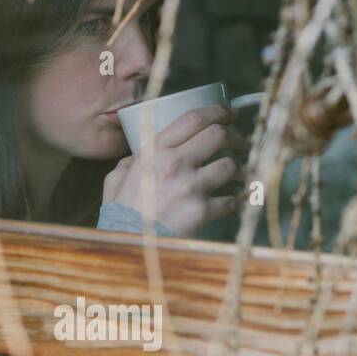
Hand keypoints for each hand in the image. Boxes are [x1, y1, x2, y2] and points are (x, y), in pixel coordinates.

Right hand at [102, 103, 245, 237]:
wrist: (129, 244)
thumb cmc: (121, 214)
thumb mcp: (116, 179)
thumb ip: (129, 164)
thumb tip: (136, 159)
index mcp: (155, 150)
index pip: (194, 118)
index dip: (218, 111)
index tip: (229, 114)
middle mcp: (175, 163)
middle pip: (218, 135)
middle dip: (235, 137)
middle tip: (240, 144)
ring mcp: (191, 187)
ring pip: (230, 166)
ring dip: (239, 169)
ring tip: (238, 173)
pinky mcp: (202, 211)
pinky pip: (231, 200)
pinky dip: (236, 200)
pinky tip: (235, 200)